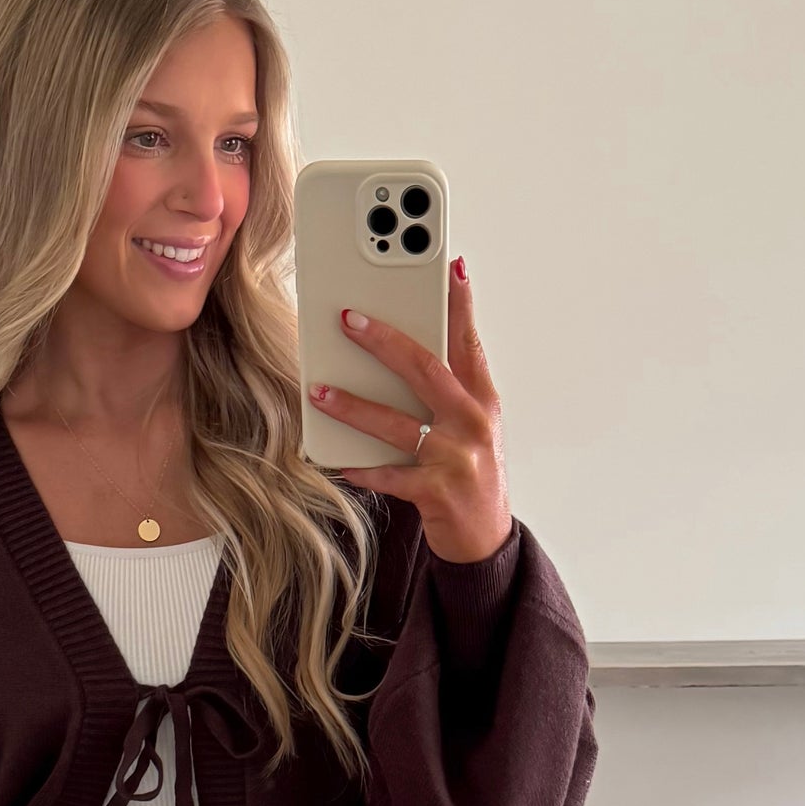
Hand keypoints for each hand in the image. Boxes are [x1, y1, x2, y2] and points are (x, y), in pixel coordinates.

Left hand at [308, 256, 512, 564]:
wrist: (486, 539)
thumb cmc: (470, 473)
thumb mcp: (470, 426)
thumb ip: (445, 390)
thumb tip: (396, 350)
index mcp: (482, 400)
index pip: (469, 341)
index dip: (460, 303)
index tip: (450, 265)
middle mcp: (472, 423)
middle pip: (427, 370)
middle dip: (385, 341)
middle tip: (349, 318)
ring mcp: (456, 458)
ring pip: (398, 423)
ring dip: (353, 406)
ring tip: (319, 390)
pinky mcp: (437, 492)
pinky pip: (390, 475)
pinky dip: (362, 468)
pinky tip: (337, 460)